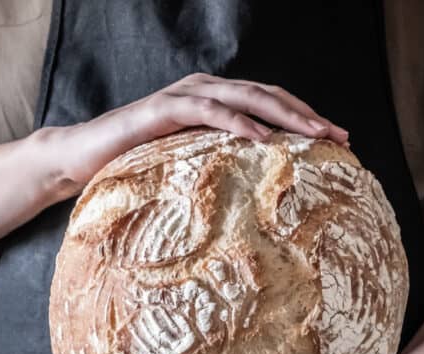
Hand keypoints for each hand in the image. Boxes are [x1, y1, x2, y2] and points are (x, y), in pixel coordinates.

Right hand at [48, 73, 348, 193]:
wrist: (84, 155)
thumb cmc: (137, 164)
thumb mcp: (190, 164)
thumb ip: (220, 164)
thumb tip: (260, 194)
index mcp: (215, 100)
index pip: (270, 103)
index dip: (306, 117)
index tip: (340, 140)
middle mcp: (204, 90)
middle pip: (266, 95)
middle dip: (306, 114)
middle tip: (340, 135)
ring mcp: (183, 95)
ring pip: (244, 96)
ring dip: (282, 114)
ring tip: (312, 132)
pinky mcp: (162, 109)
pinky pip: (206, 111)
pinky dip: (236, 121)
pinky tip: (261, 136)